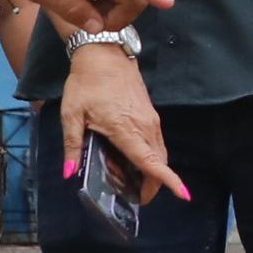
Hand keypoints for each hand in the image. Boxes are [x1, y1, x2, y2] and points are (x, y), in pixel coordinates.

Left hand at [59, 44, 181, 199]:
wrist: (104, 56)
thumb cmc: (86, 84)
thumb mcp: (71, 114)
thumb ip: (72, 145)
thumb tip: (69, 173)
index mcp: (126, 130)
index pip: (152, 162)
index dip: (168, 180)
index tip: (184, 195)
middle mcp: (146, 128)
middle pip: (158, 163)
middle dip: (151, 185)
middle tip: (131, 196)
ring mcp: (151, 121)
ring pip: (159, 154)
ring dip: (150, 171)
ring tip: (128, 179)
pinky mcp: (151, 116)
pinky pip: (156, 143)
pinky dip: (150, 157)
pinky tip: (132, 159)